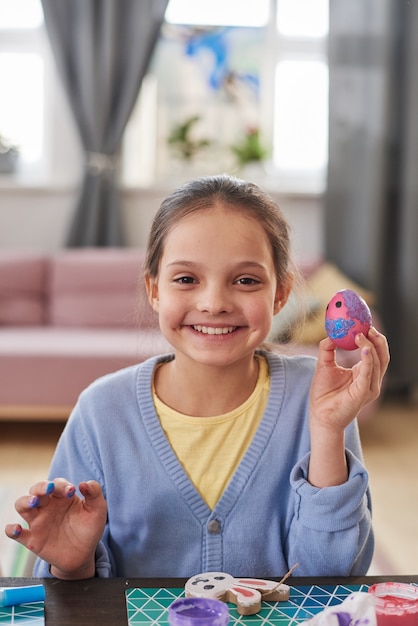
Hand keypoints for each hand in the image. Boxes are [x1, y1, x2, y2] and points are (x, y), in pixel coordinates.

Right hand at [4, 478, 106, 578]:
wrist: (84, 555)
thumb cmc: (89, 528)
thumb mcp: (97, 510)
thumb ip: (94, 493)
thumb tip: (84, 483)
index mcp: (62, 497)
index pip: (57, 484)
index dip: (62, 485)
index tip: (72, 491)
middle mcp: (47, 506)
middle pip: (36, 489)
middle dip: (41, 487)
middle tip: (49, 490)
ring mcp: (38, 522)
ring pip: (22, 505)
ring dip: (25, 501)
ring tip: (34, 502)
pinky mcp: (32, 539)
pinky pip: (16, 533)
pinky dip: (11, 529)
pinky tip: (17, 528)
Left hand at [307, 327, 388, 486]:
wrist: (320, 415)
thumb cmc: (323, 393)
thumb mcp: (324, 365)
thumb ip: (328, 349)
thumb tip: (331, 333)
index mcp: (364, 372)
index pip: (376, 352)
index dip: (373, 337)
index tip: (364, 324)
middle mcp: (370, 379)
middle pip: (383, 356)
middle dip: (378, 340)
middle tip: (368, 326)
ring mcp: (369, 387)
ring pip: (378, 362)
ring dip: (370, 346)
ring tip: (360, 334)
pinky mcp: (363, 393)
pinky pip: (369, 373)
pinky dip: (368, 360)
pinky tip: (364, 348)